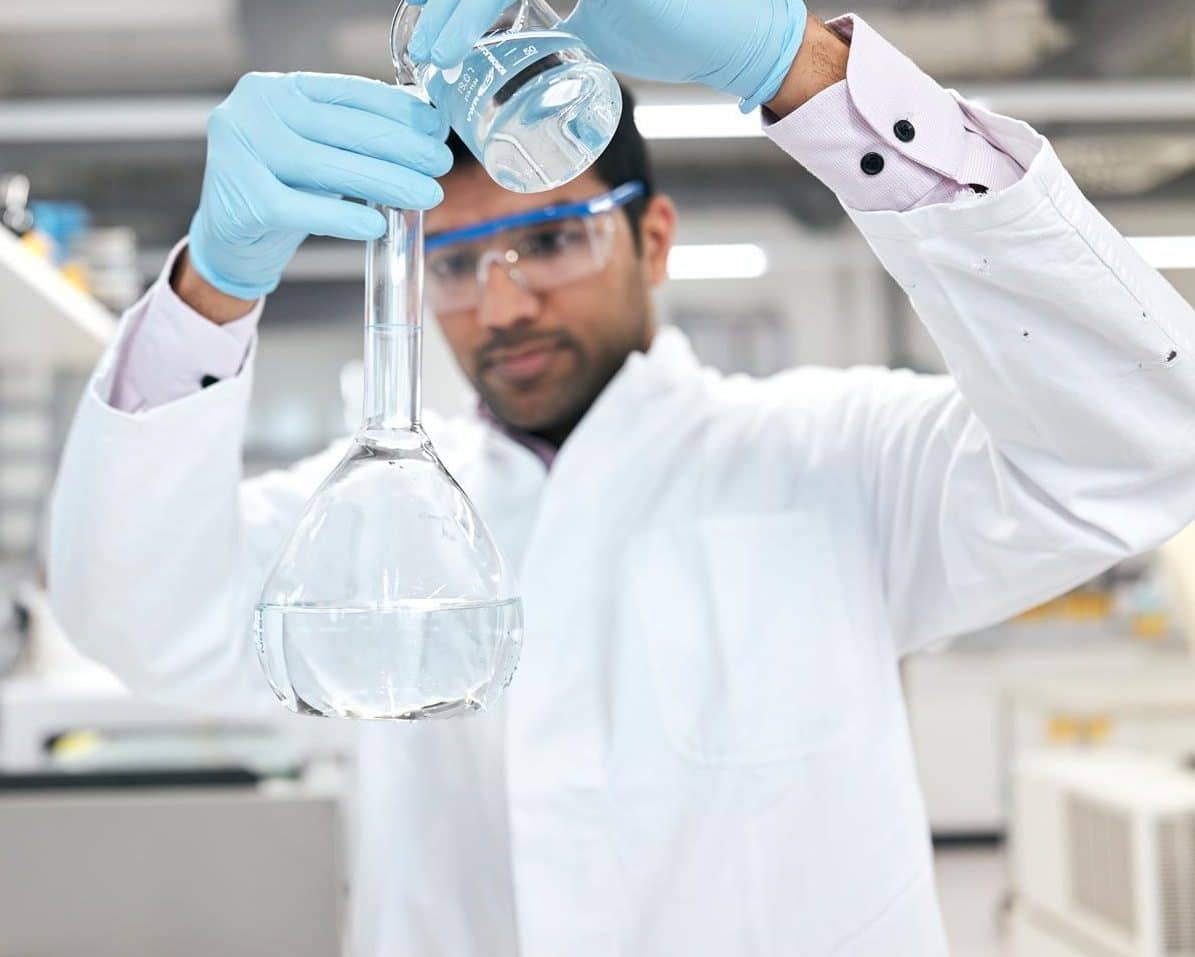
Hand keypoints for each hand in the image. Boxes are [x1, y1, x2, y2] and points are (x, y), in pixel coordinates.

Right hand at [188, 72, 452, 300]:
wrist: (232, 239)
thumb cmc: (284, 188)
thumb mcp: (320, 150)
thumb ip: (358, 136)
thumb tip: (427, 128)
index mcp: (277, 89)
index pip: (346, 93)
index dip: (396, 110)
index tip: (435, 128)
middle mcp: (253, 111)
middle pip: (341, 129)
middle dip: (400, 147)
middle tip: (439, 164)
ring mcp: (240, 152)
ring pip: (325, 167)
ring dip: (384, 181)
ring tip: (425, 195)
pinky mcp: (241, 199)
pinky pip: (301, 208)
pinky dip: (342, 217)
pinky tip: (375, 224)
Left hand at [406, 0, 807, 111]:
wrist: (731, 45)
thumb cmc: (674, 30)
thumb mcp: (599, 20)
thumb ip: (558, 15)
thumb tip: (520, 40)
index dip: (457, 2)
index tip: (427, 27)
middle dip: (445, 5)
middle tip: (424, 51)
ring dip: (456, 11)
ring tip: (434, 55)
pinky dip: (480, 8)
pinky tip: (459, 38)